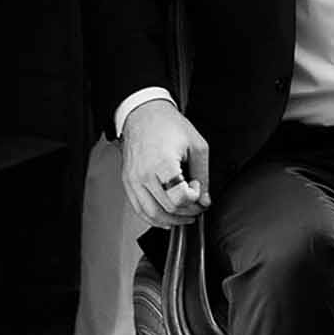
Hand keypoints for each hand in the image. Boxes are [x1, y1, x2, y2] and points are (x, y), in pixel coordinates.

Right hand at [121, 98, 210, 227]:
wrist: (143, 113)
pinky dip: (154, 218)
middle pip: (168, 209)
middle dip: (188, 211)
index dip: (194, 198)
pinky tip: (167, 218)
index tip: (197, 188)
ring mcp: (133, 180)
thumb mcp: (196, 145)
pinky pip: (140, 209)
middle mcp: (144, 174)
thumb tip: (205, 199)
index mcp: (162, 163)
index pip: (179, 198)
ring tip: (185, 216)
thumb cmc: (167, 124)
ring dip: (172, 221)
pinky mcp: (128, 183)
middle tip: (197, 204)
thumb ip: (203, 175)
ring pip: (152, 215)